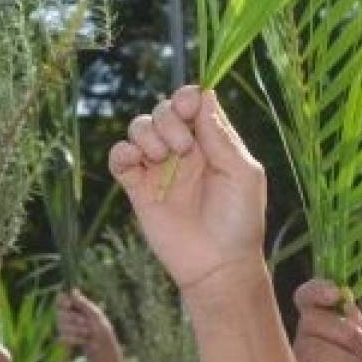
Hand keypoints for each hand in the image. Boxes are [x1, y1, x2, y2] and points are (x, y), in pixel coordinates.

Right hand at [56, 290, 115, 357]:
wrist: (104, 351)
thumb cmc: (103, 331)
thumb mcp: (95, 315)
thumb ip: (83, 303)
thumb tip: (73, 290)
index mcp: (78, 307)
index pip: (61, 300)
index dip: (63, 302)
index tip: (68, 305)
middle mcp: (70, 316)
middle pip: (60, 313)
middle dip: (73, 319)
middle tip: (86, 323)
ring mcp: (67, 328)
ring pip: (61, 325)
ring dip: (75, 330)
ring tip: (88, 334)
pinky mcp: (67, 340)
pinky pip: (63, 337)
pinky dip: (74, 339)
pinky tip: (84, 341)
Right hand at [108, 86, 266, 289]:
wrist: (218, 265)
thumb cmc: (240, 221)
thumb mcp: (243, 174)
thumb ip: (222, 136)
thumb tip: (205, 95)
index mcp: (210, 142)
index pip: (191, 103)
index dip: (186, 98)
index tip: (189, 109)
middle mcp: (182, 150)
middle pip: (162, 110)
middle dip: (168, 119)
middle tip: (184, 148)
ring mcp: (158, 168)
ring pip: (138, 128)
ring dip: (148, 135)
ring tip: (163, 158)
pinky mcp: (137, 188)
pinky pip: (119, 157)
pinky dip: (122, 151)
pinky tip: (137, 162)